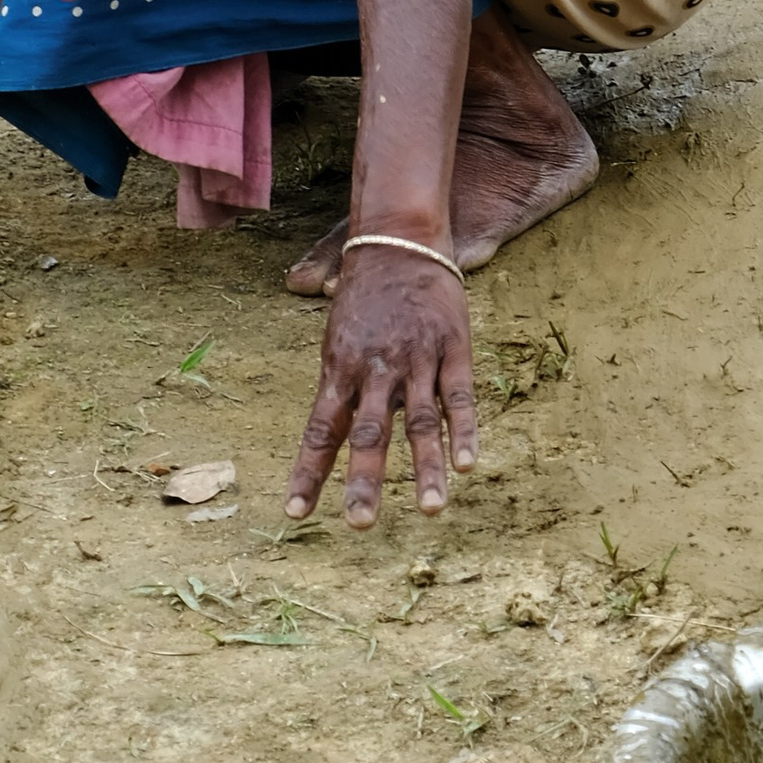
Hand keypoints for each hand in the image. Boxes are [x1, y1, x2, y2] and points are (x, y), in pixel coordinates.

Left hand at [284, 244, 477, 531]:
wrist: (400, 236)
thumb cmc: (364, 292)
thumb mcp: (337, 335)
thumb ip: (340, 384)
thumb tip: (329, 432)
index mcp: (340, 367)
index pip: (321, 430)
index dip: (309, 472)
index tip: (296, 514)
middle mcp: (375, 368)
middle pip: (369, 433)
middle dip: (365, 481)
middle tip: (360, 526)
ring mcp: (416, 358)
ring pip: (419, 422)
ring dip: (424, 469)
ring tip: (428, 510)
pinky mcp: (452, 348)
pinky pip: (458, 397)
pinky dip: (462, 432)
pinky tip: (466, 465)